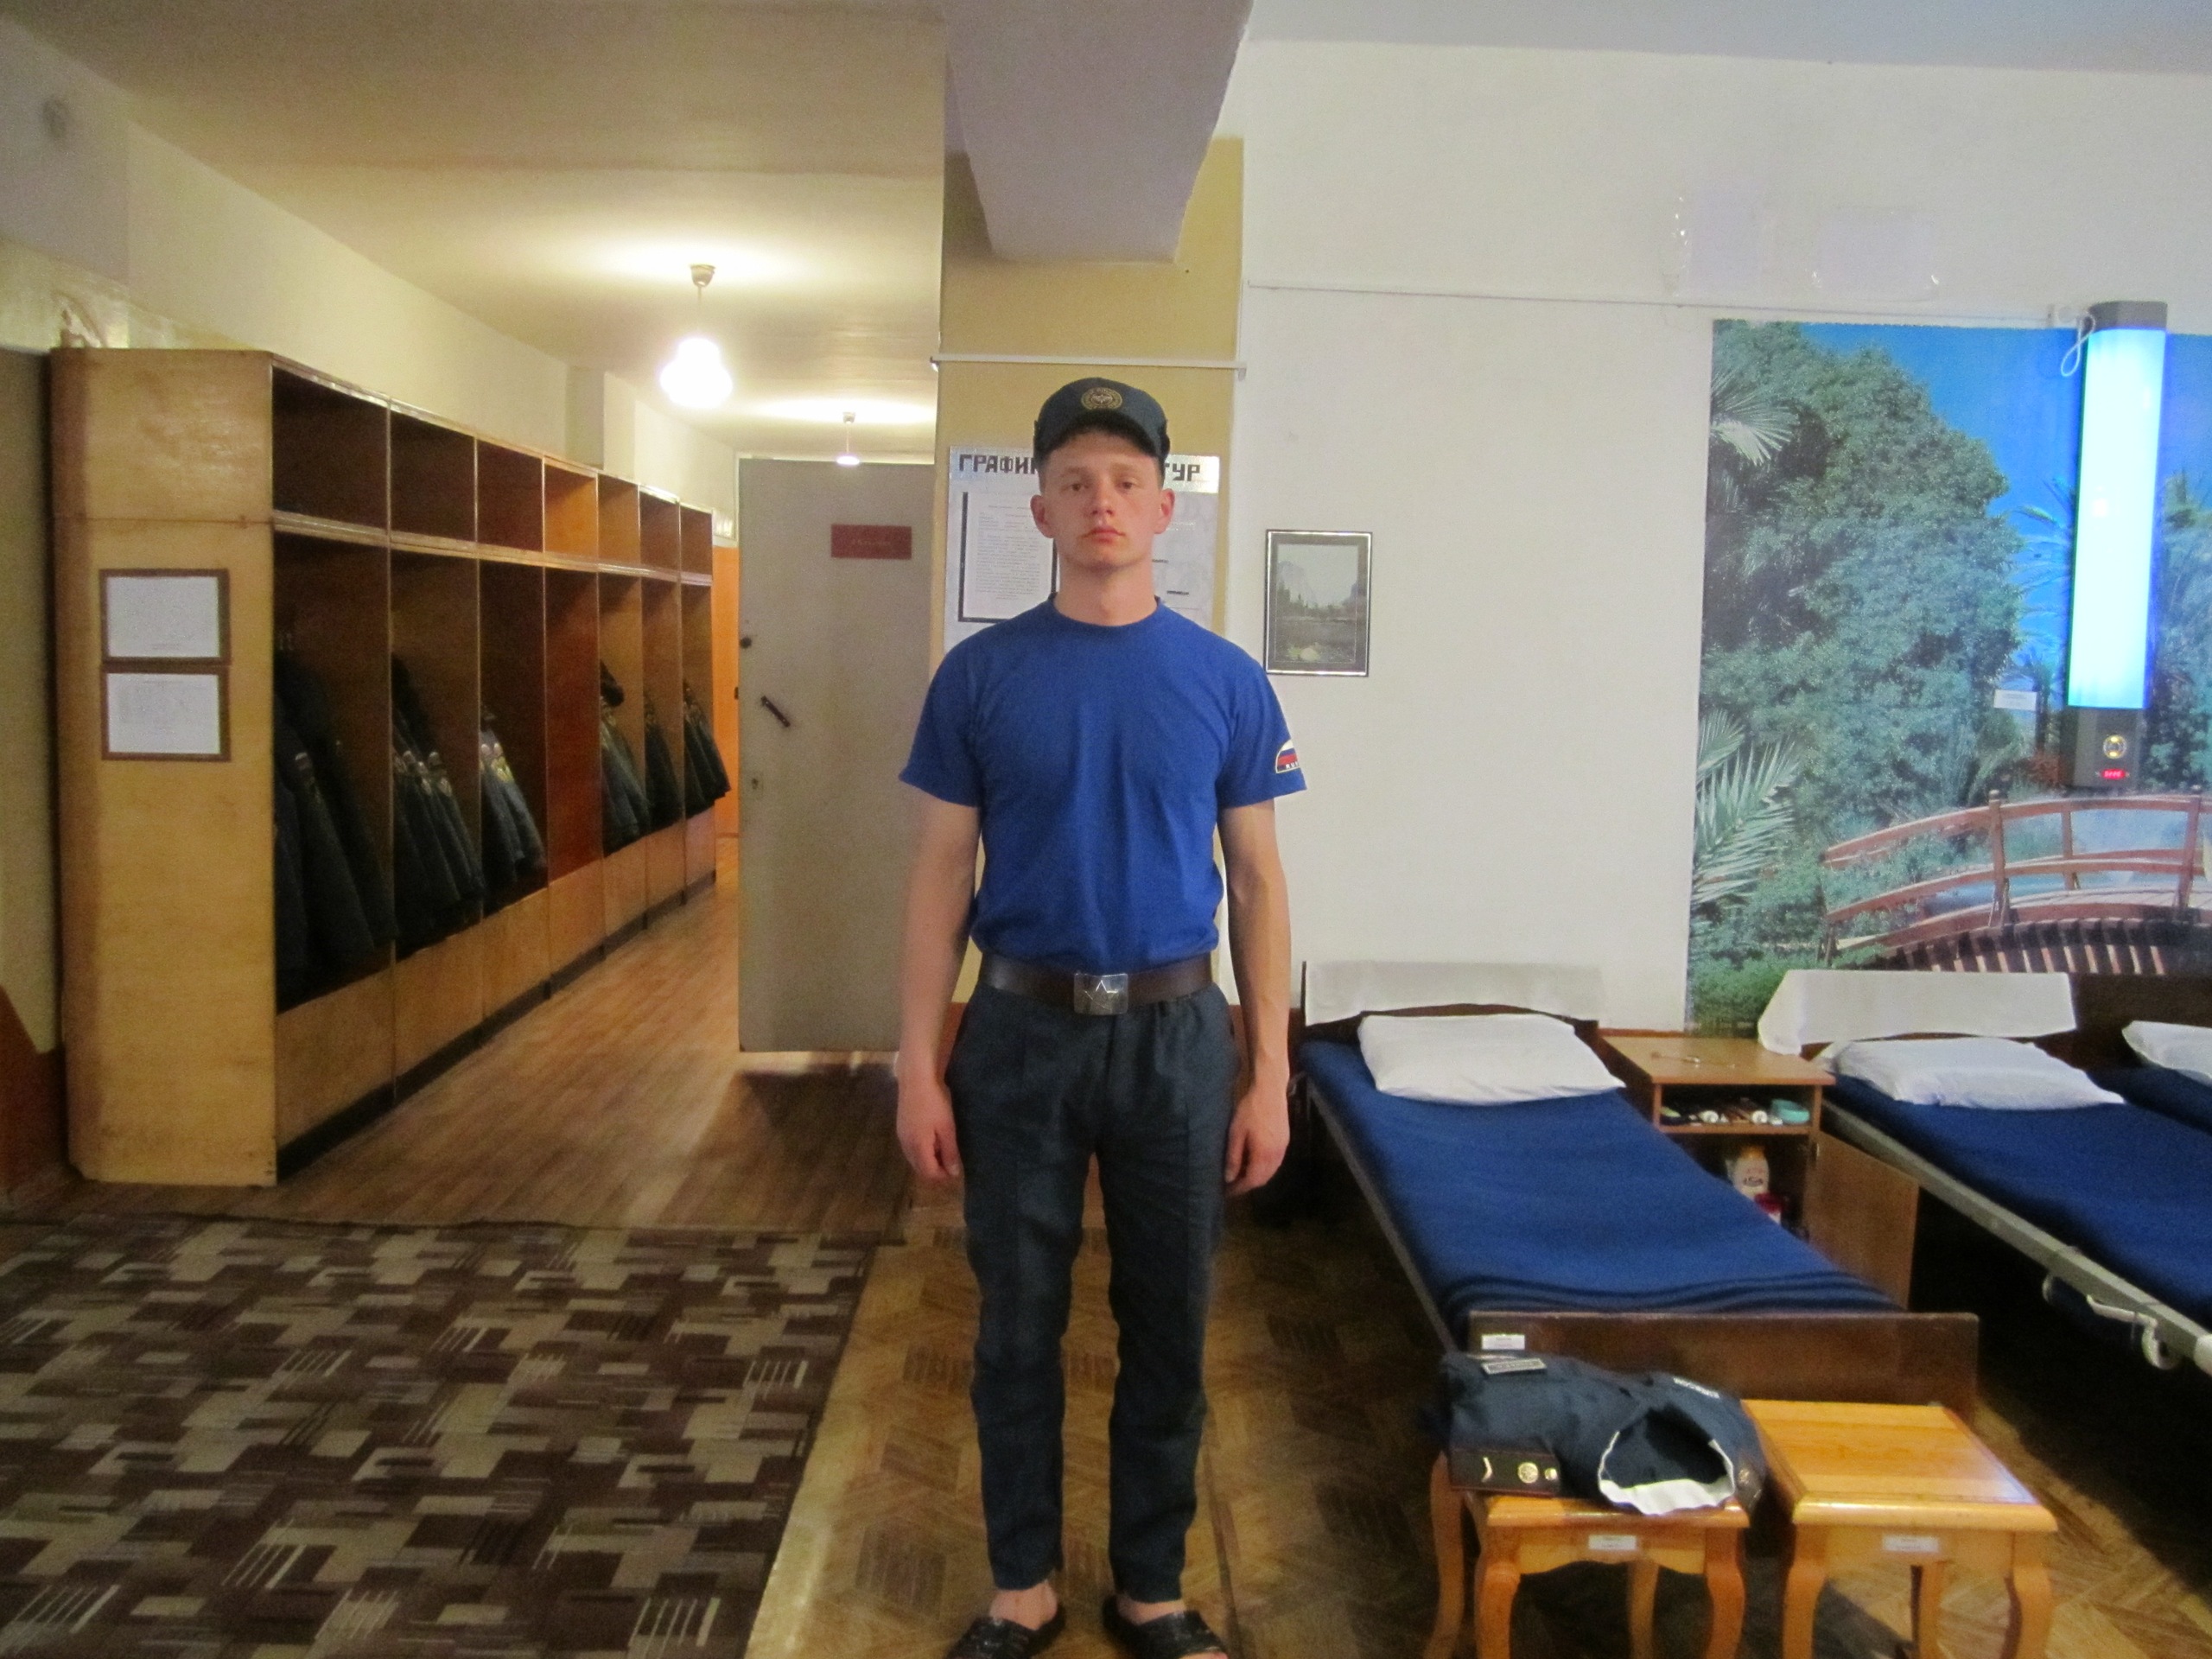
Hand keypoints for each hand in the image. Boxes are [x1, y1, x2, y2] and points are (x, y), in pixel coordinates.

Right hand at [896, 1070, 962, 1184]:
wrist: (916, 1079)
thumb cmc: (935, 1102)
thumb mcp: (947, 1128)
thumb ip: (950, 1152)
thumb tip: (954, 1174)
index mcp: (918, 1148)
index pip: (929, 1174)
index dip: (943, 1177)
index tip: (957, 1171)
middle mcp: (906, 1146)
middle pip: (920, 1169)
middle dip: (936, 1171)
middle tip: (952, 1164)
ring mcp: (901, 1136)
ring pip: (914, 1159)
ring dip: (929, 1161)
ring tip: (945, 1151)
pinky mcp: (901, 1128)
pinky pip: (911, 1149)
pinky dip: (923, 1151)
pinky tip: (933, 1140)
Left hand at [1223, 1073, 1290, 1194]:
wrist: (1270, 1091)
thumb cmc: (1250, 1110)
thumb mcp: (1236, 1133)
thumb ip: (1233, 1157)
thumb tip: (1229, 1178)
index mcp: (1264, 1155)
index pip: (1252, 1180)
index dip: (1240, 1188)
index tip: (1228, 1191)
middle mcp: (1276, 1155)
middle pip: (1263, 1179)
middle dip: (1248, 1185)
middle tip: (1233, 1185)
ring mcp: (1283, 1148)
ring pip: (1271, 1172)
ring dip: (1257, 1177)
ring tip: (1242, 1175)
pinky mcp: (1285, 1141)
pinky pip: (1275, 1162)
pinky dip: (1265, 1168)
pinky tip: (1255, 1162)